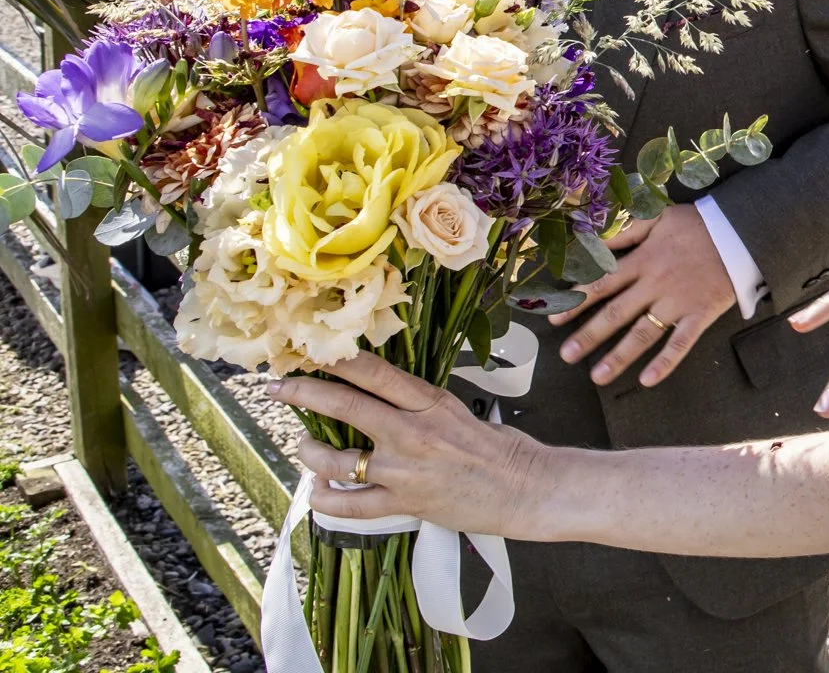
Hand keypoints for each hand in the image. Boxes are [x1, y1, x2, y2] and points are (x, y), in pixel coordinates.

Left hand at [269, 354, 546, 535]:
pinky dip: (325, 500)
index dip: (335, 359)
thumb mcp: (456, 410)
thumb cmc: (494, 447)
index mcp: (428, 401)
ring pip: (335, 459)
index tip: (309, 351)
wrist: (523, 487)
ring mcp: (405, 469)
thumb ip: (416, 403)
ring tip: (304, 447)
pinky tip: (317, 493)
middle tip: (277, 387)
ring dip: (309, 452)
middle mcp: (412, 430)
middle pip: (343, 405)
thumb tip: (374, 392)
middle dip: (302, 392)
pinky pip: (349, 505)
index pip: (372, 371)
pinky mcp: (404, 503)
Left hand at [552, 204, 734, 386]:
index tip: (555, 319)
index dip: (577, 302)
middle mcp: (655, 285)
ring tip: (596, 377)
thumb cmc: (697, 225)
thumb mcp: (659, 217)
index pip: (603, 283)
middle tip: (566, 356)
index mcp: (643, 260)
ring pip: (643, 334)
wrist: (741, 233)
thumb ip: (625, 229)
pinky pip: (681, 343)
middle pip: (616, 313)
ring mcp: (678, 303)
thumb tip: (593, 241)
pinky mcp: (700, 315)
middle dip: (589, 335)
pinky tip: (647, 381)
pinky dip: (665, 362)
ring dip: (618, 356)